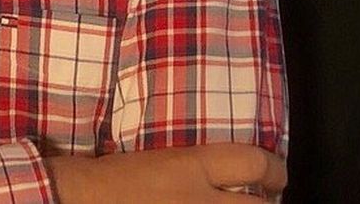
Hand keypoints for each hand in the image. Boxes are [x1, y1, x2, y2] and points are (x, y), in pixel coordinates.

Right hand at [45, 143, 285, 202]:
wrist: (83, 199)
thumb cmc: (115, 176)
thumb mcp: (161, 160)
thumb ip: (196, 166)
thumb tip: (228, 174)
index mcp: (193, 167)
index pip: (255, 164)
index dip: (275, 169)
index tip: (276, 173)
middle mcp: (203, 201)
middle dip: (268, 203)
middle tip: (265, 199)